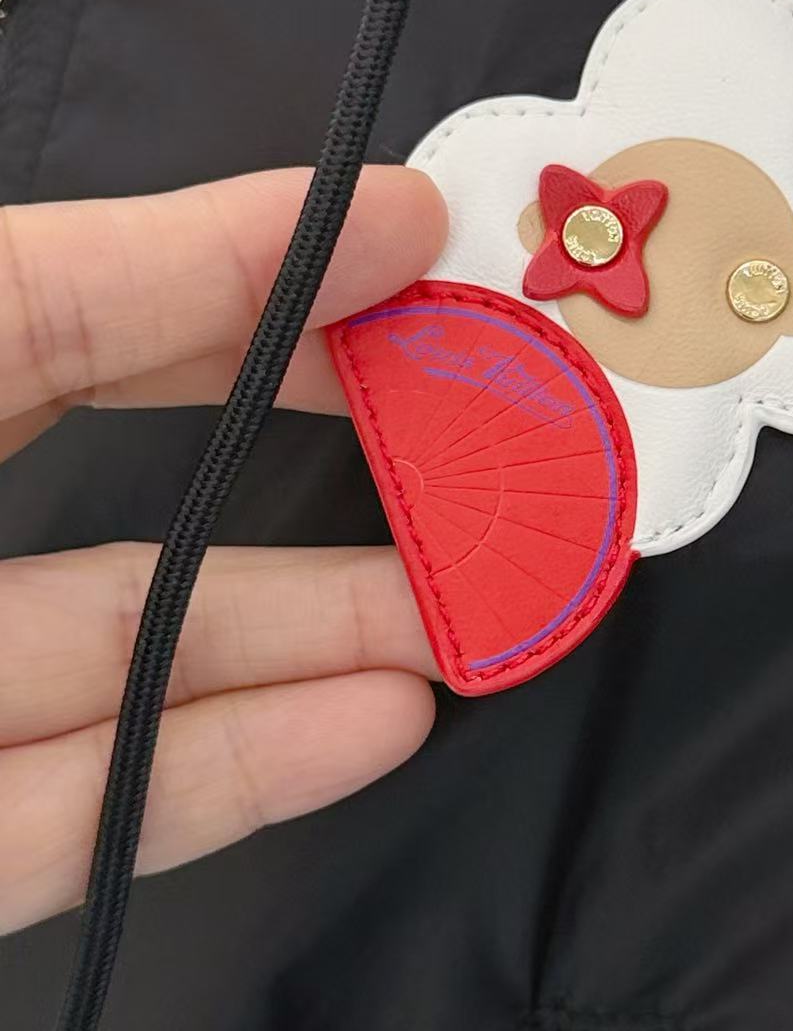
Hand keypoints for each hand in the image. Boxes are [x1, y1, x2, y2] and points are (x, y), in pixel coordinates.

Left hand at [0, 166, 445, 934]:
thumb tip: (371, 211)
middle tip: (482, 449)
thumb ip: (123, 279)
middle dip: (314, 469)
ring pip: (119, 669)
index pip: (71, 307)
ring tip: (478, 611)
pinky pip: (76, 819)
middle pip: (119, 503)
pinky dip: (233, 770)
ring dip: (315, 641)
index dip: (251, 277)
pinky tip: (378, 721)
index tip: (424, 252)